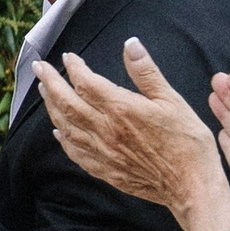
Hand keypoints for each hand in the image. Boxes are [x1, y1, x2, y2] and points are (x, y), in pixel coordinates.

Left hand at [34, 36, 221, 230]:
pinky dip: (63, 139)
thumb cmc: (187, 142)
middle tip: (38, 68)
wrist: (191, 186)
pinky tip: (58, 132)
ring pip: (66, 127)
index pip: (86, 83)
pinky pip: (75, 153)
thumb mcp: (172, 100)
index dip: (73, 68)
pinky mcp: (106, 170)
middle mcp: (106, 130)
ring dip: (51, 107)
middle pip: (67, 103)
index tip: (67, 57)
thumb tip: (130, 44)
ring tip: (44, 91)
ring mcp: (103, 152)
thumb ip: (146, 72)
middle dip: (50, 83)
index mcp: (121, 109)